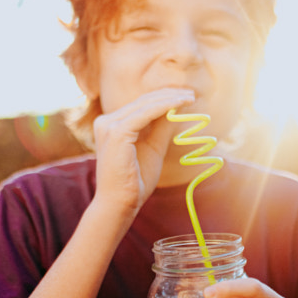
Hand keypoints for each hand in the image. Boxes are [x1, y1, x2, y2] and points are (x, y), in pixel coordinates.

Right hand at [91, 87, 194, 217]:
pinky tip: (180, 104)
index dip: (164, 97)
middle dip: (169, 95)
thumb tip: (176, 108)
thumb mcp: (153, 148)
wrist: (120, 203)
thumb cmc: (135, 180)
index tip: (186, 96)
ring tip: (190, 97)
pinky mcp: (116, 132)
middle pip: (142, 101)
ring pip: (145, 105)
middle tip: (191, 94)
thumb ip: (161, 127)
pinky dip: (164, 107)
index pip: (140, 105)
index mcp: (111, 125)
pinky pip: (145, 114)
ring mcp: (108, 125)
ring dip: (170, 98)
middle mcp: (105, 121)